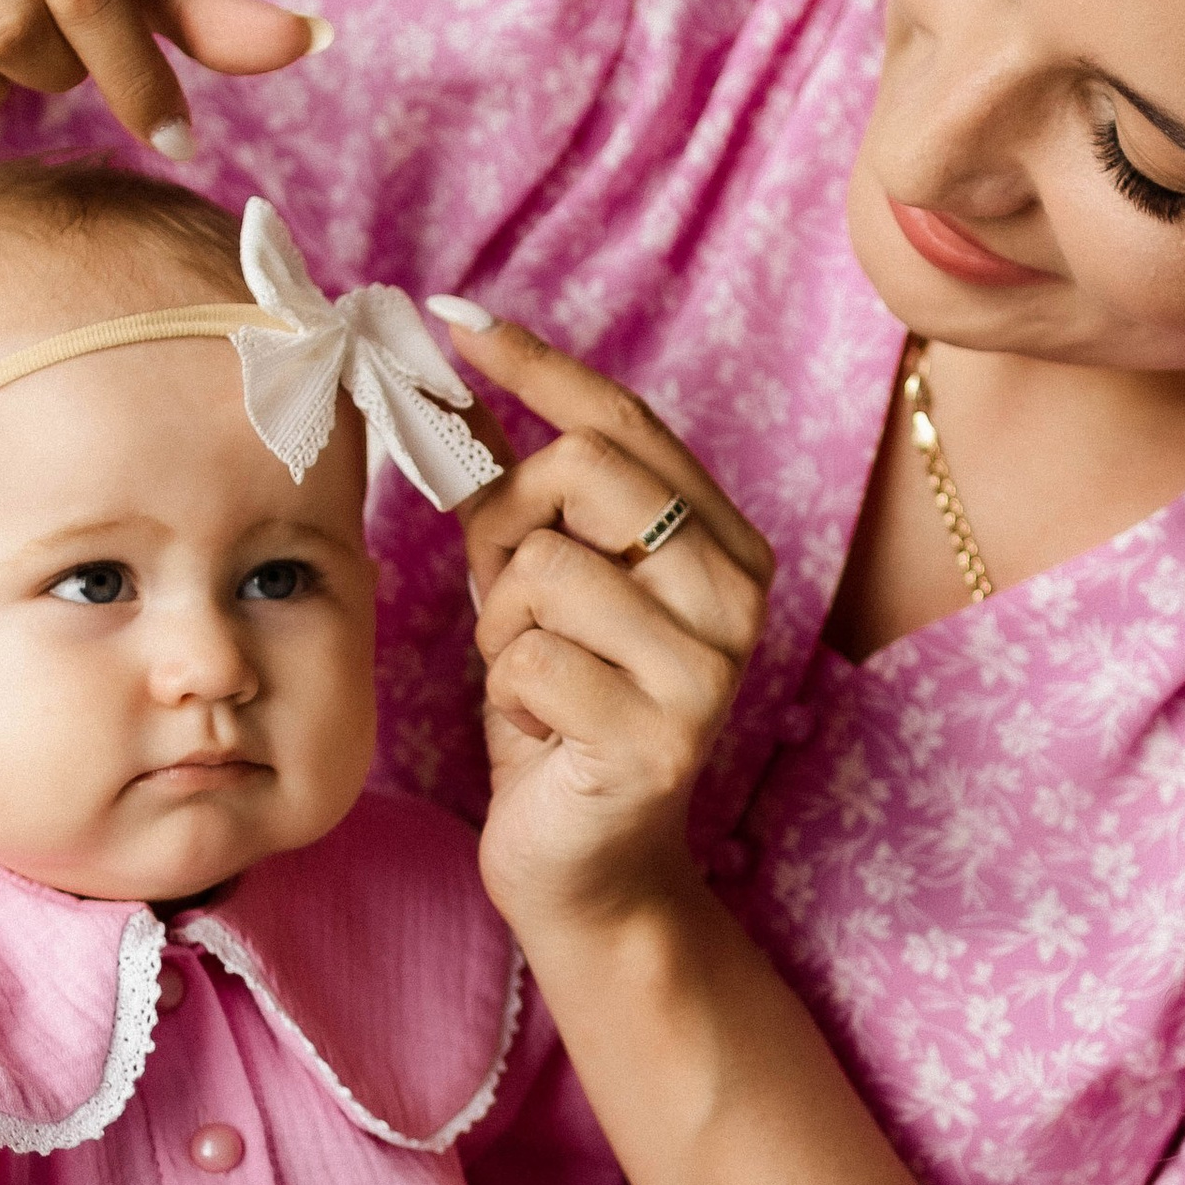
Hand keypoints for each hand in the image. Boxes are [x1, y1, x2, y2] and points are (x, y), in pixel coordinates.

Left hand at [440, 314, 773, 935]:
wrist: (585, 866)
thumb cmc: (557, 713)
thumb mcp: (532, 584)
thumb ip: (511, 491)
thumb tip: (447, 376)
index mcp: (723, 543)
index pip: (626, 423)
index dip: (538, 365)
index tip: (456, 319)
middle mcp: (737, 595)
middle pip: (581, 475)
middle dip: (509, 532)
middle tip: (508, 602)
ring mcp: (709, 668)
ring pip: (541, 571)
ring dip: (501, 629)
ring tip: (533, 682)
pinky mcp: (660, 735)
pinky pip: (525, 659)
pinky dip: (506, 695)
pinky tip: (541, 734)